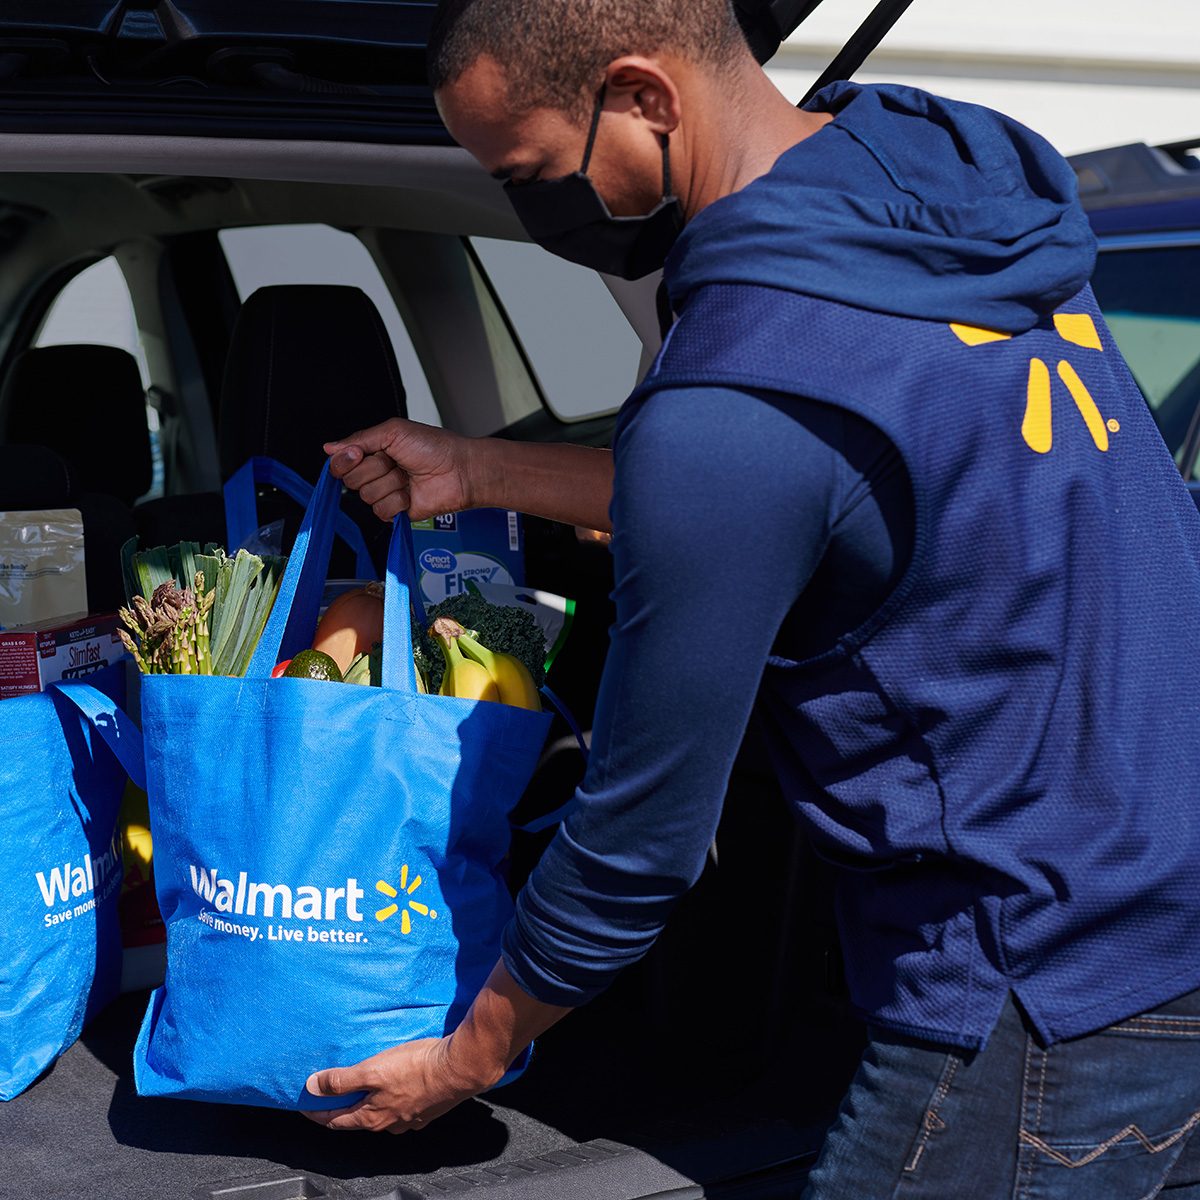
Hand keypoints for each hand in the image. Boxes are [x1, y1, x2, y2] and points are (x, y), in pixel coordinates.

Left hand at [303, 1035, 494, 1134]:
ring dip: (369, 1103)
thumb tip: (313, 1086)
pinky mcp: (426, 1109)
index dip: (317, 1112)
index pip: (335, 1120)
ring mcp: (409, 1119)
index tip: (305, 1106)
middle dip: (342, 1108)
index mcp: (372, 1117)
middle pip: (357, 1119)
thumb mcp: (373, 1070)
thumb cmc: (416, 1068)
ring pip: (381, 1114)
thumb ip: (342, 1081)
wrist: (458, 1068)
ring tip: (365, 1087)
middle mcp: (389, 1124)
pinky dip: (391, 1099)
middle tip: (330, 1095)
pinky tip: (396, 1086)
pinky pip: (401, 1107)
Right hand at [325, 419, 476, 522]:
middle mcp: (378, 472)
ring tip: (408, 477)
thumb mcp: (393, 432)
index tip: (358, 454)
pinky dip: (397, 501)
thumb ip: (360, 439)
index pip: (342, 461)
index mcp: (374, 451)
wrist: (459, 471)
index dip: (346, 460)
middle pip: (352, 480)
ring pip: (367, 496)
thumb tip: (329, 448)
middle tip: (397, 462)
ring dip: (390, 484)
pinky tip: (411, 494)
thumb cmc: (434, 447)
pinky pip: (381, 512)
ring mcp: (387, 492)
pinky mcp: (397, 511)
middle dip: (375, 469)